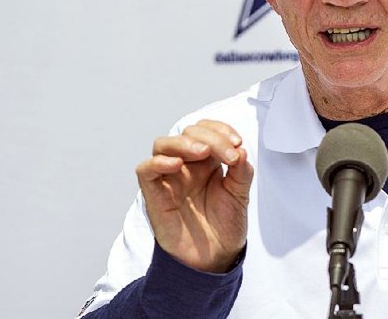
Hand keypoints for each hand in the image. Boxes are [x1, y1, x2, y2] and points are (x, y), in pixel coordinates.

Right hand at [136, 119, 253, 272]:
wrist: (215, 258)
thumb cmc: (224, 226)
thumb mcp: (240, 195)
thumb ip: (242, 171)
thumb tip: (241, 149)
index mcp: (207, 160)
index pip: (206, 130)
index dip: (221, 130)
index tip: (237, 143)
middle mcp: (187, 165)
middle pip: (187, 133)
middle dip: (210, 137)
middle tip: (229, 154)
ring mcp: (170, 178)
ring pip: (163, 144)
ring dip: (184, 142)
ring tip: (203, 152)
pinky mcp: (155, 195)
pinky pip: (146, 170)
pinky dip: (158, 162)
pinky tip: (176, 165)